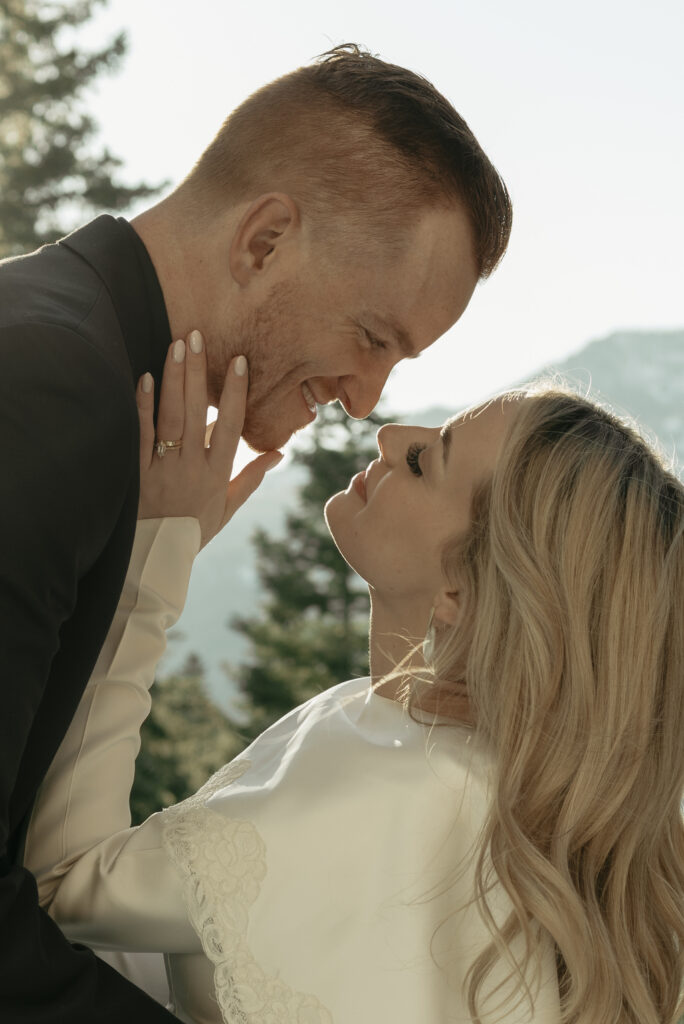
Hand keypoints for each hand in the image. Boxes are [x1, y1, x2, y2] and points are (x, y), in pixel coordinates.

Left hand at [136, 330, 281, 548]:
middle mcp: (193, 467)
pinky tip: (146, 378)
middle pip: (198, 412)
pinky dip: (143, 406)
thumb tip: (279, 452)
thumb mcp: (229, 507)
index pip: (232, 425)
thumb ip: (252, 476)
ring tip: (177, 345)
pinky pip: (140, 434)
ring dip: (174, 380)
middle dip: (199, 372)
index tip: (240, 361)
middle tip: (198, 336)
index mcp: (218, 473)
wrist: (157, 558)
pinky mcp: (137, 472)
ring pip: (171, 418)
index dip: (237, 393)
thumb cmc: (195, 532)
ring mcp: (164, 468)